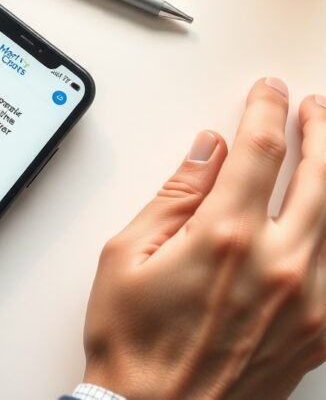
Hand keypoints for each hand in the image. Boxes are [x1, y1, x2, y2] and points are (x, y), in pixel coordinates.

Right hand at [82, 79, 325, 398]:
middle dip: (319, 130)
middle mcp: (277, 265)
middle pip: (320, 175)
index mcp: (225, 239)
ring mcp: (307, 301)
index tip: (269, 94)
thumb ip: (174, 195)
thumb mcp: (127, 254)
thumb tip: (206, 150)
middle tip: (311, 109)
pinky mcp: (318, 331)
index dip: (267, 111)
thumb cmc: (132, 341)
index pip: (261, 150)